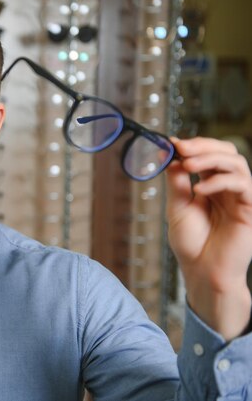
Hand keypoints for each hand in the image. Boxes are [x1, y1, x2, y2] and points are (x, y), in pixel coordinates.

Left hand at [166, 137, 251, 340]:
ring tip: (187, 166)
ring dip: (210, 159)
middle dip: (203, 146)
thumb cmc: (191, 243)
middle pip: (227, 152)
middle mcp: (228, 188)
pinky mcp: (249, 209)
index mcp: (210, 185)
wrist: (202, 271)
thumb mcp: (177, 206)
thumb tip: (170, 153)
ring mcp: (240, 197)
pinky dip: (219, 181)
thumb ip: (177, 181)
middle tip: (181, 148)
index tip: (172, 142)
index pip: (209, 154)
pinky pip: (242, 185)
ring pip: (237, 163)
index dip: (194, 145)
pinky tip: (199, 190)